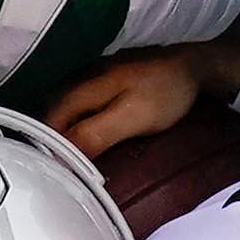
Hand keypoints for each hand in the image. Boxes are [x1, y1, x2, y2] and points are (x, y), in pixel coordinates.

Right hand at [48, 32, 239, 161]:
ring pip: (62, 115)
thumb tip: (59, 159)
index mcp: (77, 91)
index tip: (52, 178)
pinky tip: (84, 141)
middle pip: (50, 121)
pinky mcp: (99, 82)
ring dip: (62, 138)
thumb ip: (94, 135)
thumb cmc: (165, 90)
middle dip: (51, 147)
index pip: (46, 128)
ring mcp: (86, 80)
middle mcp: (74, 82)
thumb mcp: (132, 117)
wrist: (194, 61)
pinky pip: (76, 110)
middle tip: (60, 177)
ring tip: (70, 164)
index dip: (46, 153)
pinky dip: (76, 127)